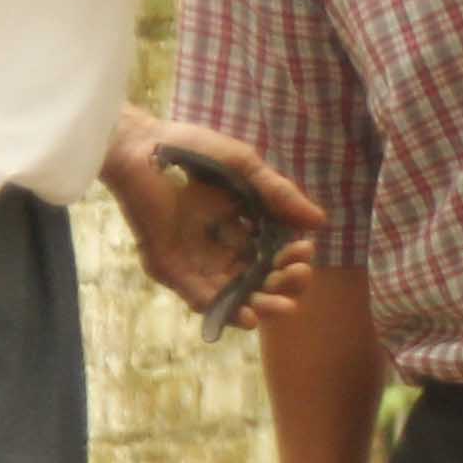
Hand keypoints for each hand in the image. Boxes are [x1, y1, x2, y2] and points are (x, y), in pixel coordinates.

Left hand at [99, 113, 321, 327]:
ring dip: (261, 306)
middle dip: (283, 285)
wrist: (143, 146)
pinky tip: (249, 316)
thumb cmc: (193, 150)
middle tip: (298, 277)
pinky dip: (224, 311)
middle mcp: (222, 247)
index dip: (293, 259)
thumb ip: (279, 195)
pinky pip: (199, 297)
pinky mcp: (170, 267)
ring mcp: (196, 260)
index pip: (275, 254)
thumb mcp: (246, 169)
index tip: (305, 251)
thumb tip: (319, 221)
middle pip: (259, 280)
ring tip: (282, 306)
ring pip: (235, 295)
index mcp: (242, 225)